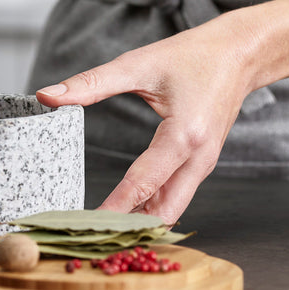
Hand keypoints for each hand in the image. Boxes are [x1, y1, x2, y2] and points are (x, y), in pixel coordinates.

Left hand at [35, 15, 257, 223]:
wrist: (240, 53)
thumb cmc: (193, 56)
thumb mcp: (137, 65)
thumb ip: (91, 83)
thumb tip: (48, 95)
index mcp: (184, 136)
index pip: (143, 184)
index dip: (113, 208)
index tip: (87, 225)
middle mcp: (199, 158)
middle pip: (164, 212)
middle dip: (128, 227)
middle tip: (90, 235)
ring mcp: (204, 164)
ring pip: (172, 208)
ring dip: (140, 221)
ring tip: (102, 230)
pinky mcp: (202, 163)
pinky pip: (177, 195)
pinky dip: (153, 208)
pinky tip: (127, 212)